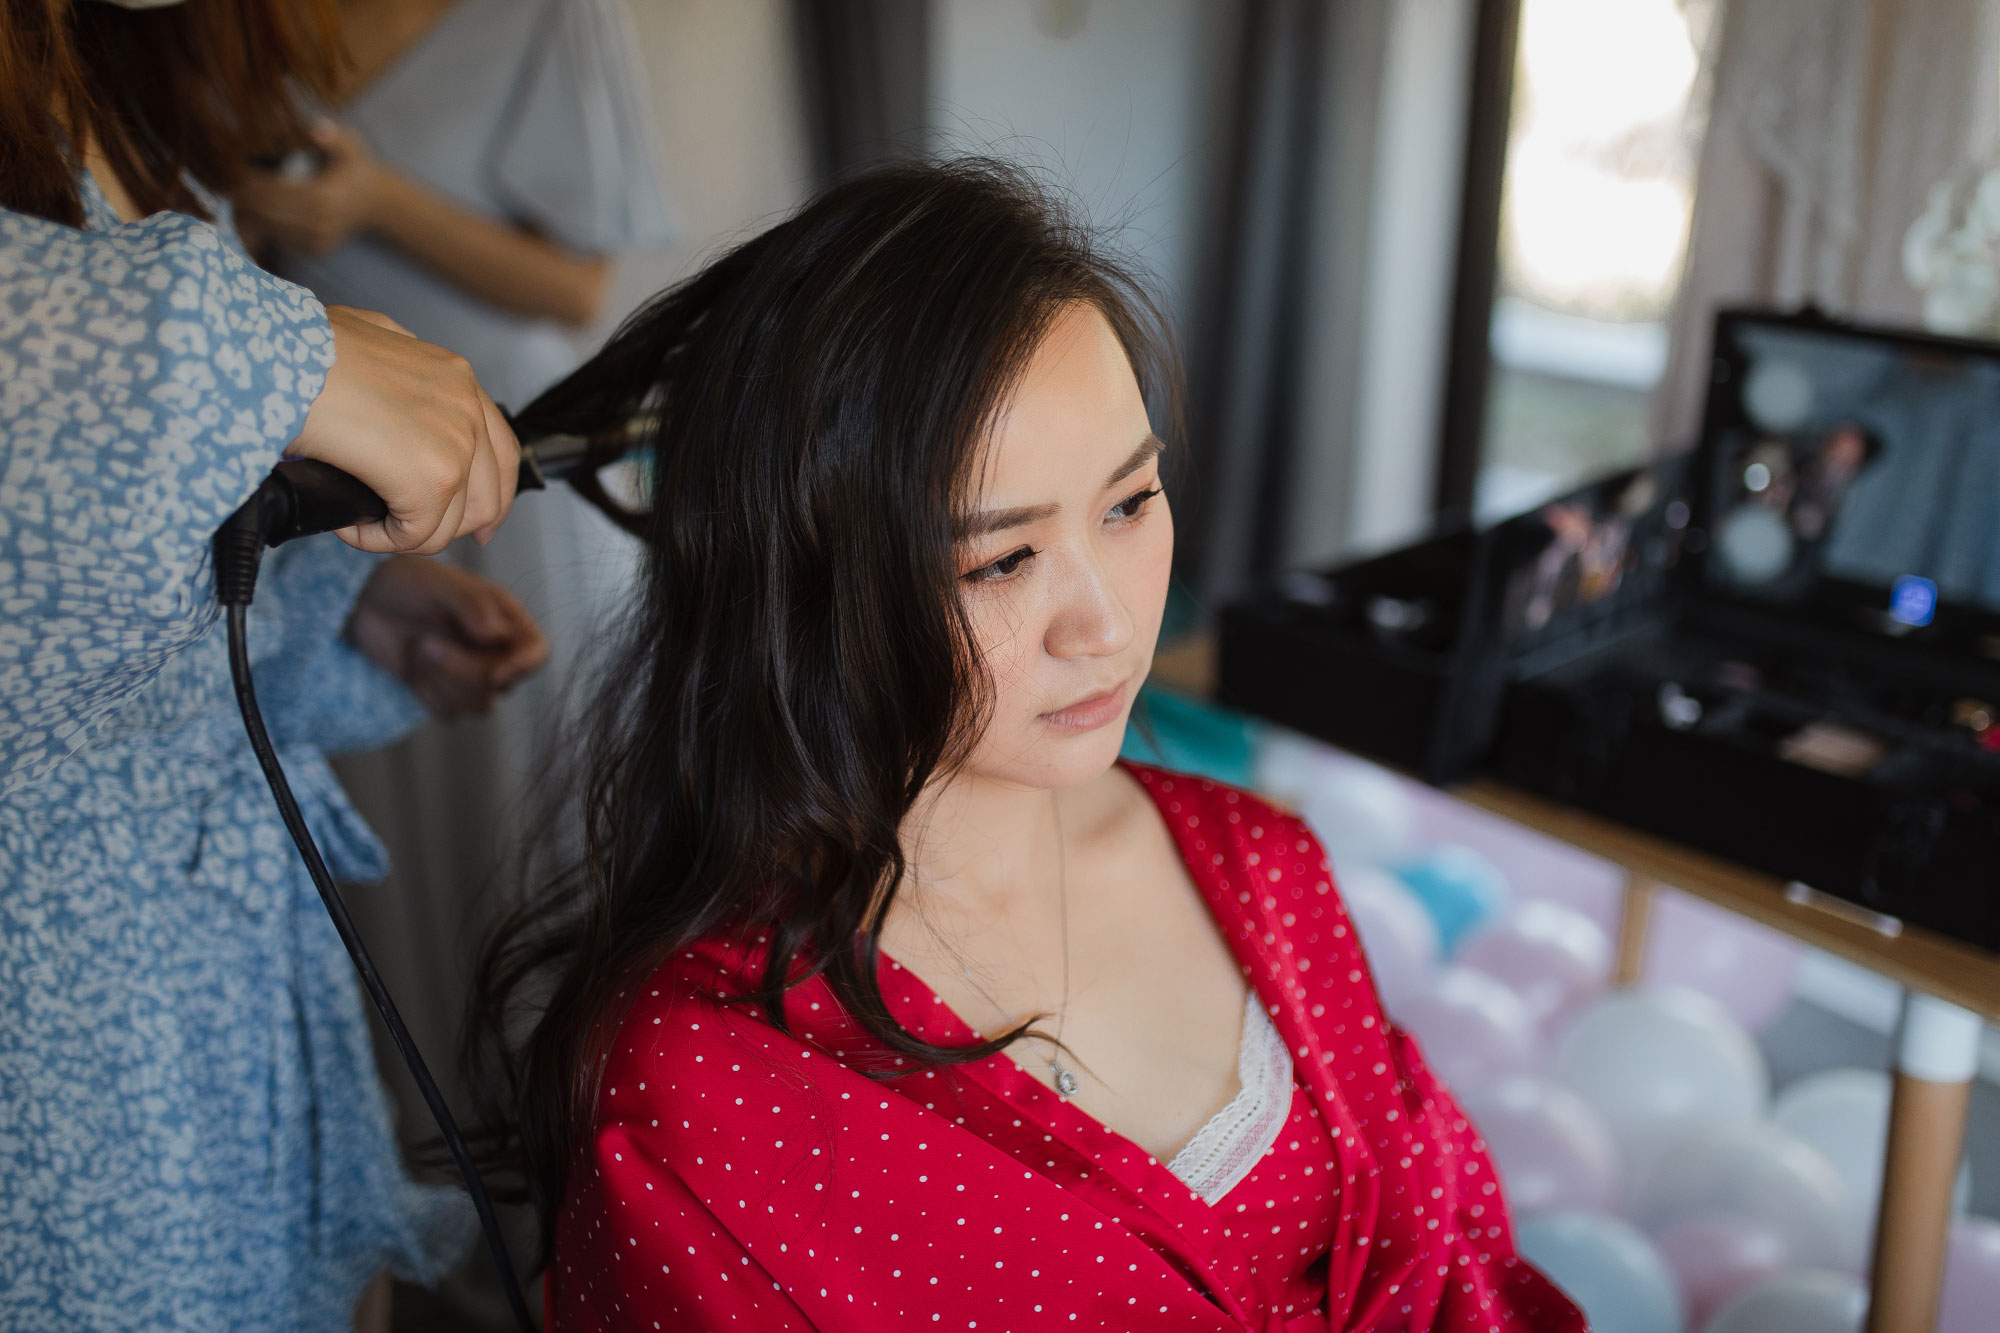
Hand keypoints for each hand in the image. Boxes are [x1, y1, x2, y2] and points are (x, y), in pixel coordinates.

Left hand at [232, 122, 383, 256]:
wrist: (378, 204)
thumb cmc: (357, 169)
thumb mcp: (352, 146)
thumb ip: (335, 137)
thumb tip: (317, 130)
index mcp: (323, 198)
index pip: (274, 192)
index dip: (250, 181)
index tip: (233, 169)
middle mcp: (319, 224)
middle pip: (266, 212)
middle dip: (243, 198)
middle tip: (224, 183)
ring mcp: (317, 240)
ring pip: (269, 229)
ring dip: (247, 214)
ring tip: (234, 196)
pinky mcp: (314, 250)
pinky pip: (279, 239)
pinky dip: (262, 226)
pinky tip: (251, 212)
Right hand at [293, 305, 519, 552]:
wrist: (272, 356)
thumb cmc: (299, 349)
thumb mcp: (367, 343)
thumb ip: (396, 372)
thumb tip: (392, 402)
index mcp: (456, 377)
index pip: (501, 453)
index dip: (489, 497)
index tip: (476, 525)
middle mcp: (467, 408)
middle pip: (488, 498)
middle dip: (447, 526)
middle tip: (404, 531)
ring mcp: (457, 443)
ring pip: (450, 524)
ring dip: (402, 533)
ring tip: (358, 518)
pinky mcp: (433, 478)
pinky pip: (417, 536)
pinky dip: (377, 539)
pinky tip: (347, 522)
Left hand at [346, 558, 549, 719]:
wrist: (365, 602)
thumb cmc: (406, 583)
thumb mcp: (440, 584)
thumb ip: (472, 605)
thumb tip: (495, 635)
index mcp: (505, 619)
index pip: (536, 653)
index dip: (523, 667)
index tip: (494, 672)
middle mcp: (496, 651)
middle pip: (504, 684)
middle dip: (463, 670)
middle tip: (427, 643)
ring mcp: (471, 676)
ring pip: (479, 705)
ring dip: (443, 682)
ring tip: (419, 648)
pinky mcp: (445, 695)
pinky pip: (450, 714)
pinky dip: (427, 694)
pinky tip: (412, 668)